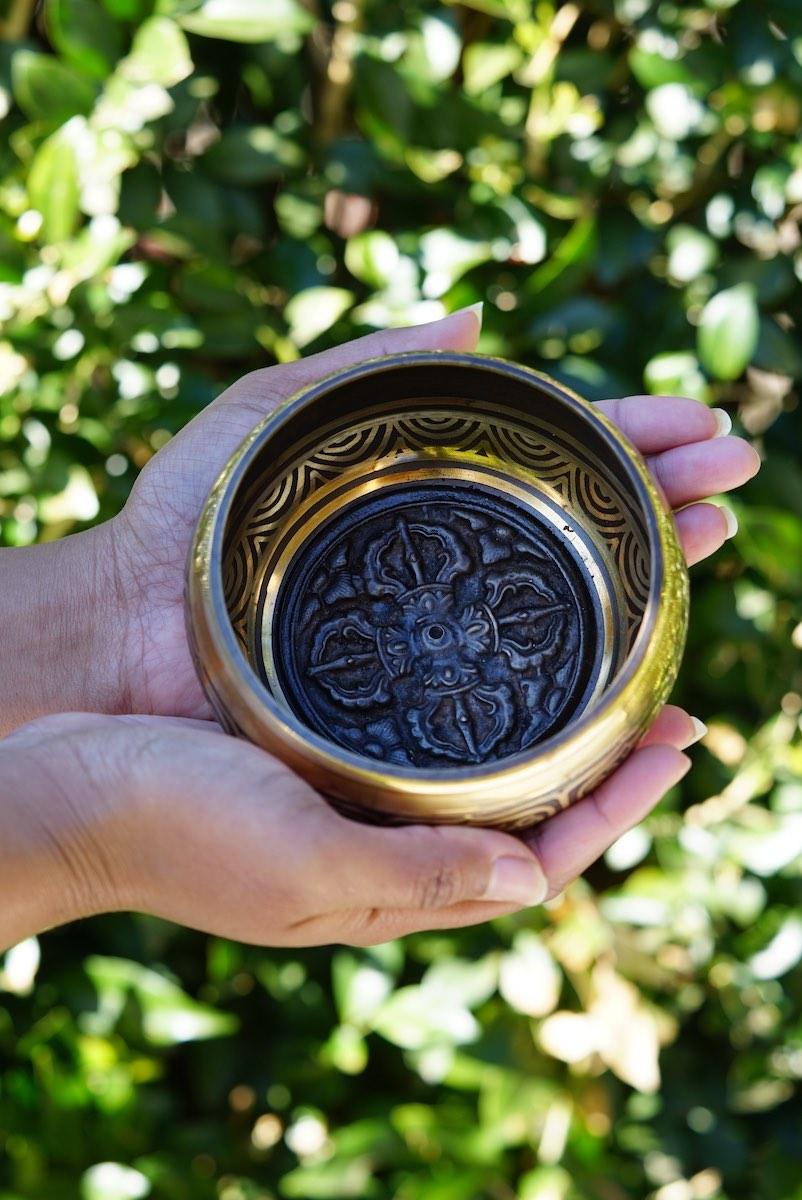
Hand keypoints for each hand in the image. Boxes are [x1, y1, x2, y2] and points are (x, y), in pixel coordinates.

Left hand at [0, 307, 758, 728]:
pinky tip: (659, 698)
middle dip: (660, 500)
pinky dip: (600, 716)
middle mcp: (448, 579)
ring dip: (653, 584)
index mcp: (426, 502)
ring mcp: (441, 653)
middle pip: (579, 535)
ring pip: (573, 622)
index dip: (626, 441)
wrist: (120, 626)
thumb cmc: (186, 520)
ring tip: (714, 542)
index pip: (549, 464)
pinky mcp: (423, 730)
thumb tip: (478, 318)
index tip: (698, 426)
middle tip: (731, 481)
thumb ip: (368, 359)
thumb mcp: (273, 410)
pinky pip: (528, 725)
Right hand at [0, 707, 697, 950]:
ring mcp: (353, 803)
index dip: (618, 805)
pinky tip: (488, 660)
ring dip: (551, 727)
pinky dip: (476, 706)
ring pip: (481, 772)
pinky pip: (424, 738)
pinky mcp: (319, 757)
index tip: (678, 739)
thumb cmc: (170, 827)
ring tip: (606, 672)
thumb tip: (537, 881)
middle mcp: (385, 849)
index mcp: (391, 888)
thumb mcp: (300, 864)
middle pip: (523, 813)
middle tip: (670, 698)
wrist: (67, 786)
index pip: (538, 858)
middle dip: (603, 764)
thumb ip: (416, 877)